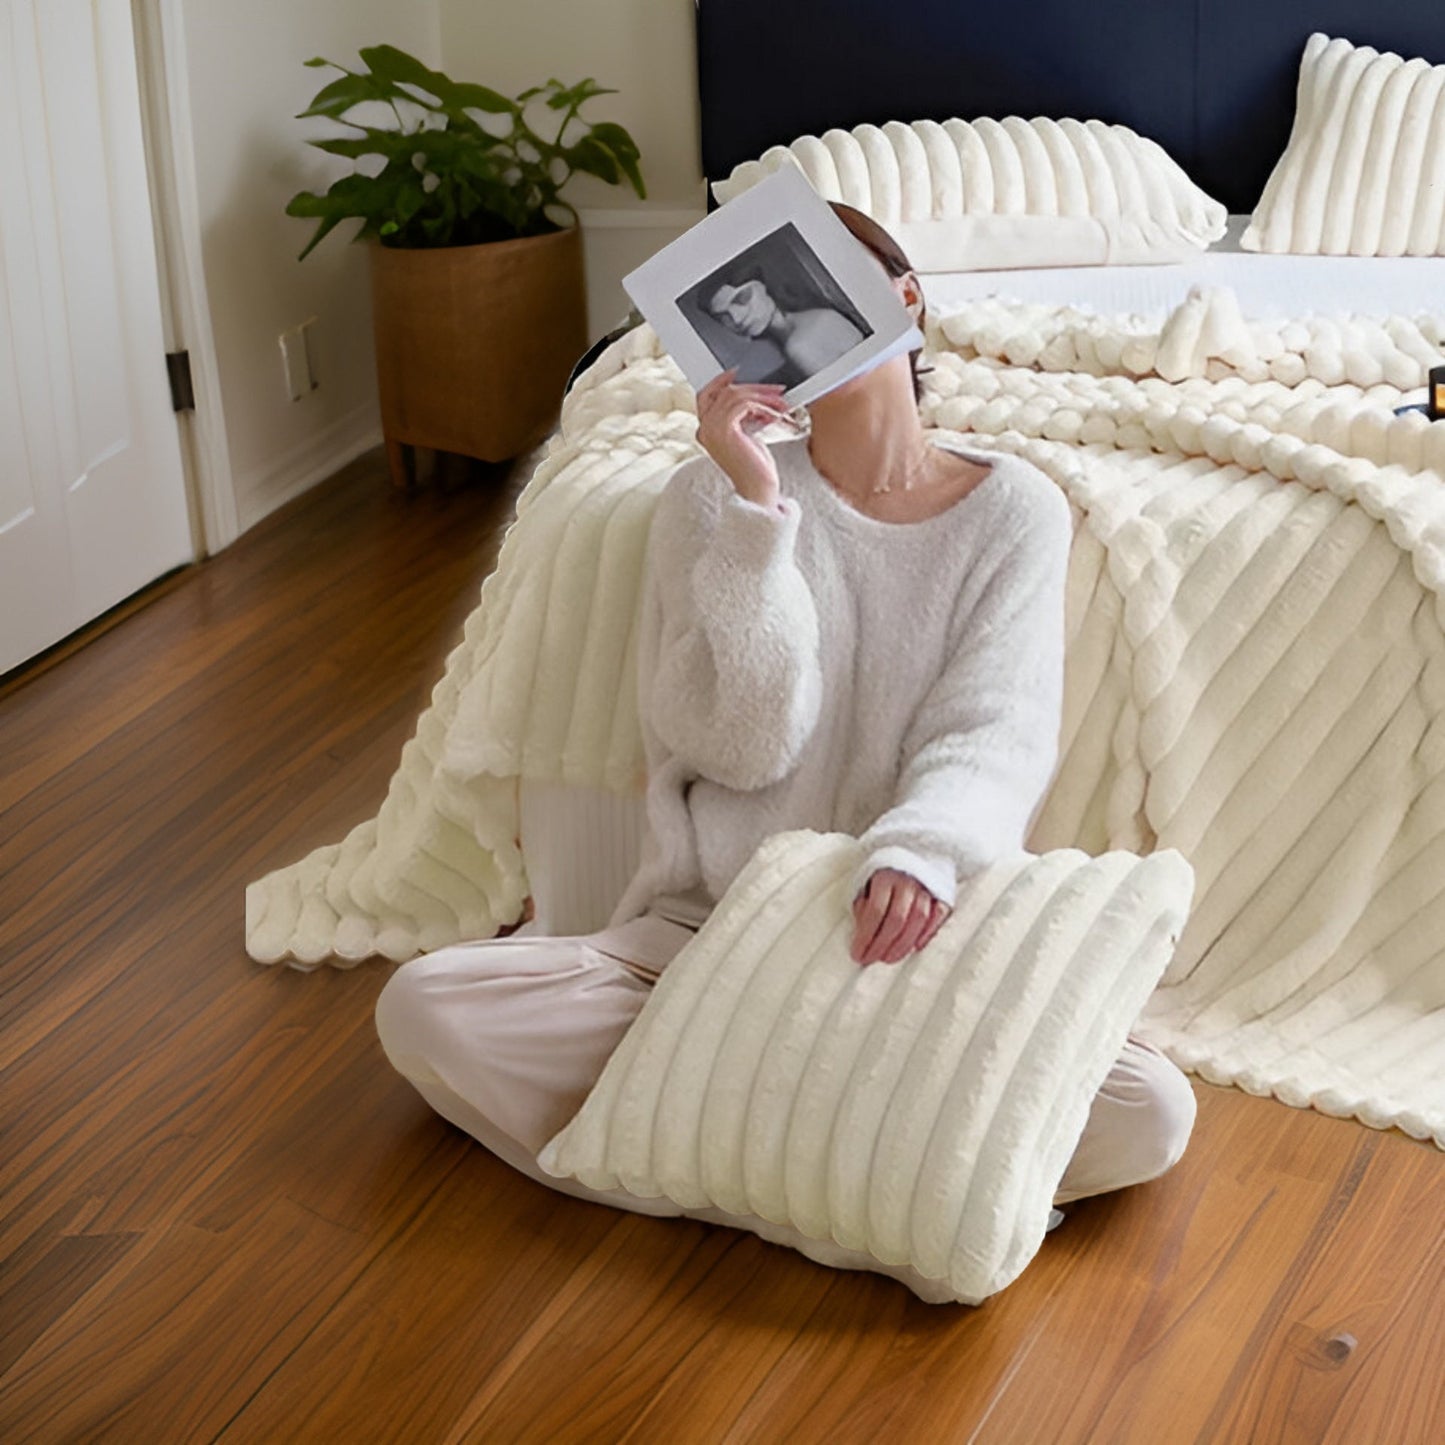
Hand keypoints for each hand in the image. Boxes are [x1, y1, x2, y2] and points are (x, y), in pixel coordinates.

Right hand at [694, 369, 795, 509]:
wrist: (758, 490)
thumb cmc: (755, 468)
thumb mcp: (747, 435)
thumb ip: (743, 416)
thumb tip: (755, 396)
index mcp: (705, 430)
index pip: (706, 394)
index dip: (722, 380)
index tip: (740, 372)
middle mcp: (704, 428)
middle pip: (724, 391)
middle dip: (753, 387)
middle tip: (775, 390)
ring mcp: (711, 429)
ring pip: (735, 395)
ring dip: (763, 395)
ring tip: (780, 402)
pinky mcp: (725, 430)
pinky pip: (743, 404)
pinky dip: (763, 405)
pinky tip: (775, 412)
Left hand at [850, 869, 950, 965]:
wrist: (914, 847)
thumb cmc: (883, 871)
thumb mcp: (865, 882)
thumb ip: (863, 905)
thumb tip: (861, 932)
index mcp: (885, 876)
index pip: (875, 911)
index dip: (866, 936)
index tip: (857, 953)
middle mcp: (907, 880)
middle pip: (897, 919)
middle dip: (882, 944)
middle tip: (871, 960)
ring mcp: (927, 886)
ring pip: (918, 920)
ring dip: (903, 944)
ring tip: (889, 958)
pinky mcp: (943, 891)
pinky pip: (939, 915)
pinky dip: (928, 933)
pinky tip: (916, 947)